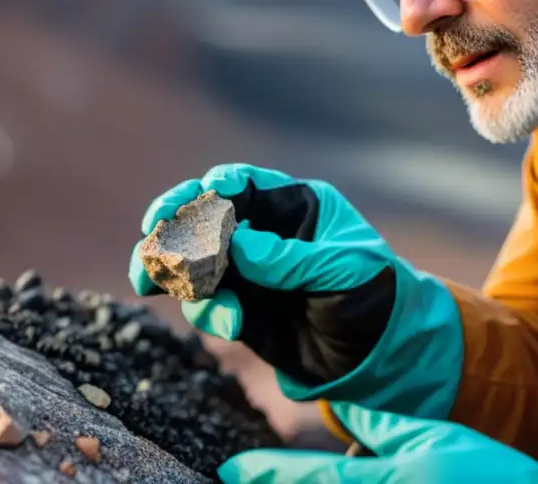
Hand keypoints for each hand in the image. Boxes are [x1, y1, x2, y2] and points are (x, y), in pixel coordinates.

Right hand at [128, 164, 462, 416]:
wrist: (384, 355)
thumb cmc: (377, 294)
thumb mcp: (344, 270)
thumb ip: (292, 259)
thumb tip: (238, 244)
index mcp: (296, 206)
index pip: (245, 183)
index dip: (218, 185)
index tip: (204, 194)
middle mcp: (263, 234)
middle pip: (204, 216)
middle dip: (175, 219)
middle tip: (154, 227)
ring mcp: (247, 273)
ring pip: (193, 262)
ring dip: (179, 271)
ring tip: (176, 283)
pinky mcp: (241, 310)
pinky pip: (206, 305)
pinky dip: (208, 311)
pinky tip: (233, 322)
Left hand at [218, 403, 537, 483]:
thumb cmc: (485, 471)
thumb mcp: (431, 436)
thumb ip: (381, 422)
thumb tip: (340, 401)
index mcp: (381, 481)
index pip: (308, 476)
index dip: (264, 472)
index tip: (229, 468)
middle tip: (239, 476)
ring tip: (271, 480)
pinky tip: (329, 482)